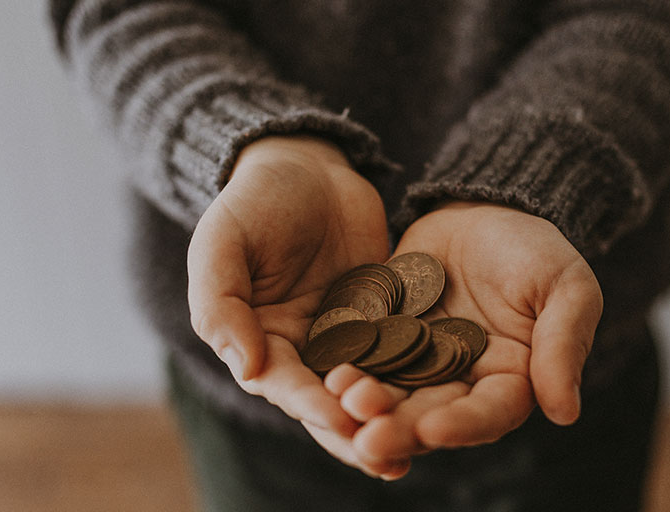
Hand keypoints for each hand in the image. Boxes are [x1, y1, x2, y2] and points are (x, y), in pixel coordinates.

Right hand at [186, 136, 404, 476]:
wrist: (307, 165)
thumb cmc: (254, 200)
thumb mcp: (223, 242)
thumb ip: (222, 304)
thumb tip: (248, 369)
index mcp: (259, 341)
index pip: (284, 384)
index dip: (310, 404)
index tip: (340, 419)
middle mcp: (303, 350)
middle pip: (329, 402)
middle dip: (356, 431)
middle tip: (388, 458)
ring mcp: (347, 337)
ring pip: (369, 387)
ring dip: (390, 418)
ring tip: (420, 447)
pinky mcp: (384, 320)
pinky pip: (402, 352)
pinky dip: (418, 378)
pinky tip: (447, 397)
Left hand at [346, 201, 602, 467]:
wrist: (481, 208)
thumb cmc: (535, 248)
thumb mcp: (566, 287)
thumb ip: (563, 345)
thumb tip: (565, 412)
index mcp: (510, 380)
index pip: (488, 413)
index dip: (462, 425)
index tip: (432, 429)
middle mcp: (460, 382)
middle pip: (430, 415)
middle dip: (400, 428)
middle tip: (368, 438)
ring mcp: (416, 361)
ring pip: (390, 393)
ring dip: (366, 405)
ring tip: (343, 401)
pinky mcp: (382, 336)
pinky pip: (362, 356)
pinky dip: (346, 366)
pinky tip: (326, 373)